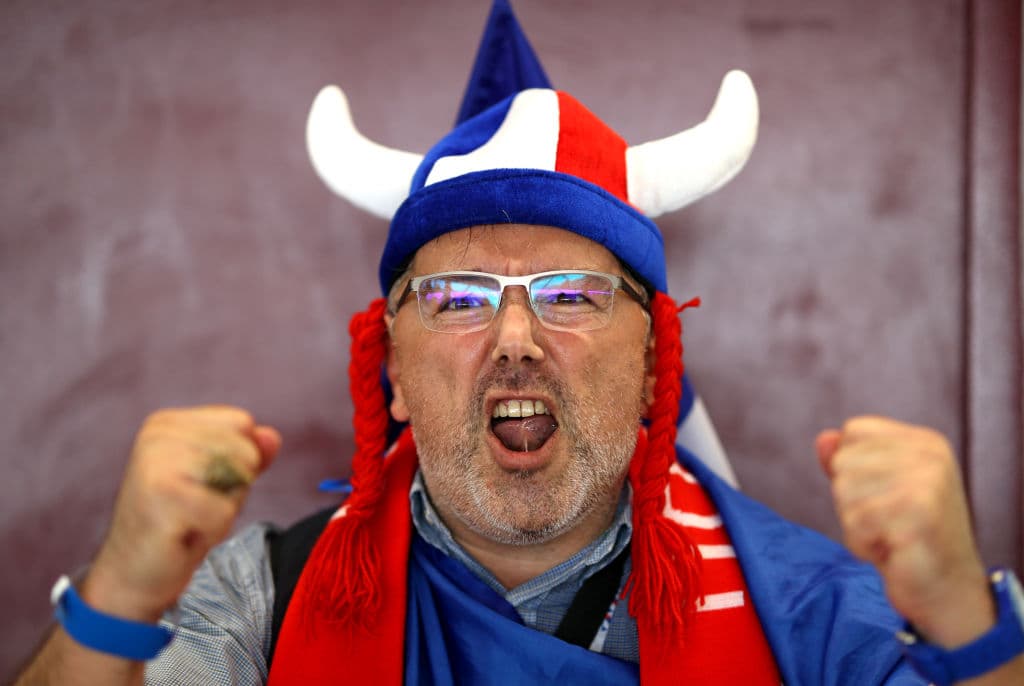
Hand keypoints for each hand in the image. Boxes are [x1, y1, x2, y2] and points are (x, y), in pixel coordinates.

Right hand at [81, 405, 280, 622]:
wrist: (130, 574)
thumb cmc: (177, 524)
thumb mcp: (217, 481)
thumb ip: (246, 454)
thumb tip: (272, 437)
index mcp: (167, 423)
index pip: (242, 423)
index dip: (238, 462)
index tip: (201, 486)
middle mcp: (158, 435)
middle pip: (245, 451)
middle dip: (233, 487)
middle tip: (194, 508)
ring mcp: (157, 463)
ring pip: (239, 477)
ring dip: (224, 509)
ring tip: (189, 519)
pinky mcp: (162, 496)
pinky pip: (225, 511)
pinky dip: (214, 530)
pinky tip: (182, 535)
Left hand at [816, 416, 993, 647]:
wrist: (948, 590)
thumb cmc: (908, 536)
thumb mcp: (878, 489)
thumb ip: (850, 460)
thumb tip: (823, 440)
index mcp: (925, 442)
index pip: (854, 431)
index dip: (851, 467)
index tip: (884, 495)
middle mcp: (930, 457)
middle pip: (843, 461)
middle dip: (851, 500)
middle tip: (888, 522)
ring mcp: (928, 486)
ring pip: (843, 491)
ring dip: (856, 524)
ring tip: (890, 536)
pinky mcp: (919, 518)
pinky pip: (855, 524)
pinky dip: (863, 545)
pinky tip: (892, 551)